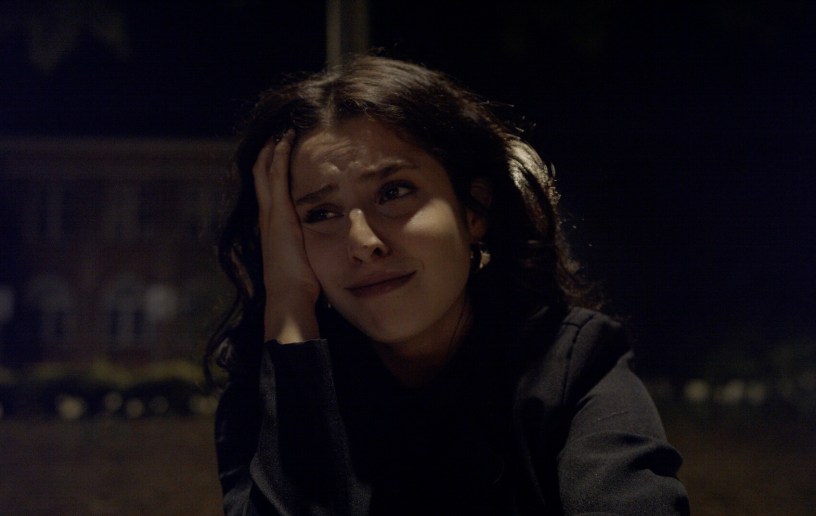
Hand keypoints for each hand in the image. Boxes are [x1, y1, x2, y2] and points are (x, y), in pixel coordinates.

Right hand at [253, 130, 320, 342]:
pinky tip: (284, 142)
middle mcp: (267, 219)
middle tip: (276, 135)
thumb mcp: (303, 262)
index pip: (269, 193)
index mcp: (273, 229)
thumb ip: (308, 250)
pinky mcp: (279, 215)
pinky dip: (278, 158)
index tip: (279, 155)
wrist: (288, 298)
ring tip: (281, 132)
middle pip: (260, 178)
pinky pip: (276, 179)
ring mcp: (270, 216)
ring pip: (265, 174)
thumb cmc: (298, 288)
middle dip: (267, 156)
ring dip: (272, 151)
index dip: (271, 173)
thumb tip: (323, 250)